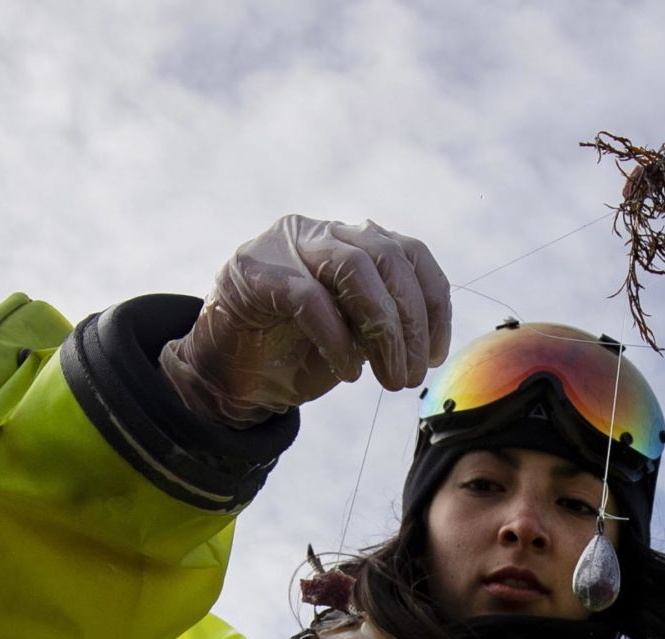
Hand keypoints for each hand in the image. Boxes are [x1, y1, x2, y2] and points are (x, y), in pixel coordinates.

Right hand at [160, 216, 451, 428]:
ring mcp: (284, 246)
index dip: (433, 303)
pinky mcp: (252, 271)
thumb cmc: (293, 358)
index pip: (409, 252)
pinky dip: (336, 338)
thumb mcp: (354, 340)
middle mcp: (319, 232)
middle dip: (410, 322)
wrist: (227, 379)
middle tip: (412, 375)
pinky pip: (309, 297)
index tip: (437, 354)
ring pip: (355, 267)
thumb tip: (430, 341)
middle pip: (388, 256)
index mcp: (349, 241)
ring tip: (391, 378)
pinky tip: (347, 372)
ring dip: (384, 330)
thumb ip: (386, 324)